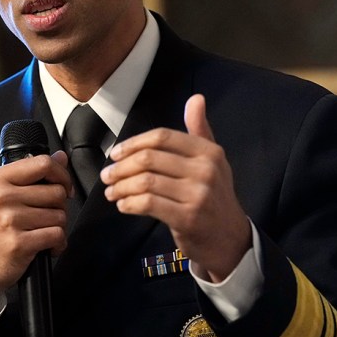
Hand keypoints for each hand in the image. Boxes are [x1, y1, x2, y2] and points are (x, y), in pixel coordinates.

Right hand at [0, 151, 71, 318]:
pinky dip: (58, 245)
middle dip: (59, 208)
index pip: (43, 163)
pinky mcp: (19, 243)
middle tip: (46, 218)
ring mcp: (10, 219)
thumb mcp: (0, 197)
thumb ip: (31, 175)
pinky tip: (46, 248)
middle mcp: (2, 197)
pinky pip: (57, 236)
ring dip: (58, 228)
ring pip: (60, 215)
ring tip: (41, 234)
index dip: (62, 175)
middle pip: (57, 192)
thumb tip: (60, 157)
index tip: (64, 187)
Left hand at [101, 94, 251, 281]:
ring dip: (120, 186)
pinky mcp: (187, 218)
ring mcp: (198, 195)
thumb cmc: (214, 197)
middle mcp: (206, 170)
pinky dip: (129, 203)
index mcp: (208, 152)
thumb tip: (195, 98)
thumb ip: (200, 130)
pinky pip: (148, 204)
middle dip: (121, 167)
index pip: (162, 137)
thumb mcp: (213, 161)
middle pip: (149, 159)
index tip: (116, 153)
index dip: (133, 143)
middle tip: (106, 175)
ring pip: (145, 182)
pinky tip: (123, 204)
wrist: (229, 239)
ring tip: (111, 191)